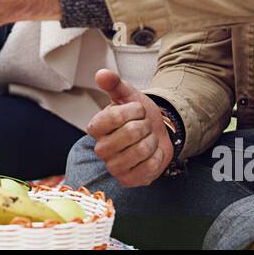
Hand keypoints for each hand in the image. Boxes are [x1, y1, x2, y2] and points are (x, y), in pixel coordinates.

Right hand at [87, 69, 171, 187]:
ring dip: (152, 141)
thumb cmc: (138, 116)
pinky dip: (158, 156)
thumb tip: (101, 74)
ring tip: (147, 139)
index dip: (133, 110)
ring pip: (142, 150)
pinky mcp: (128, 180)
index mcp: (96, 127)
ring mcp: (114, 167)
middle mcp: (101, 149)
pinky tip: (151, 153)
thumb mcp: (129, 96)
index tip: (137, 110)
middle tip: (144, 126)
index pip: (114, 116)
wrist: (155, 134)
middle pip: (132, 132)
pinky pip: (151, 166)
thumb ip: (114, 84)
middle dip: (146, 125)